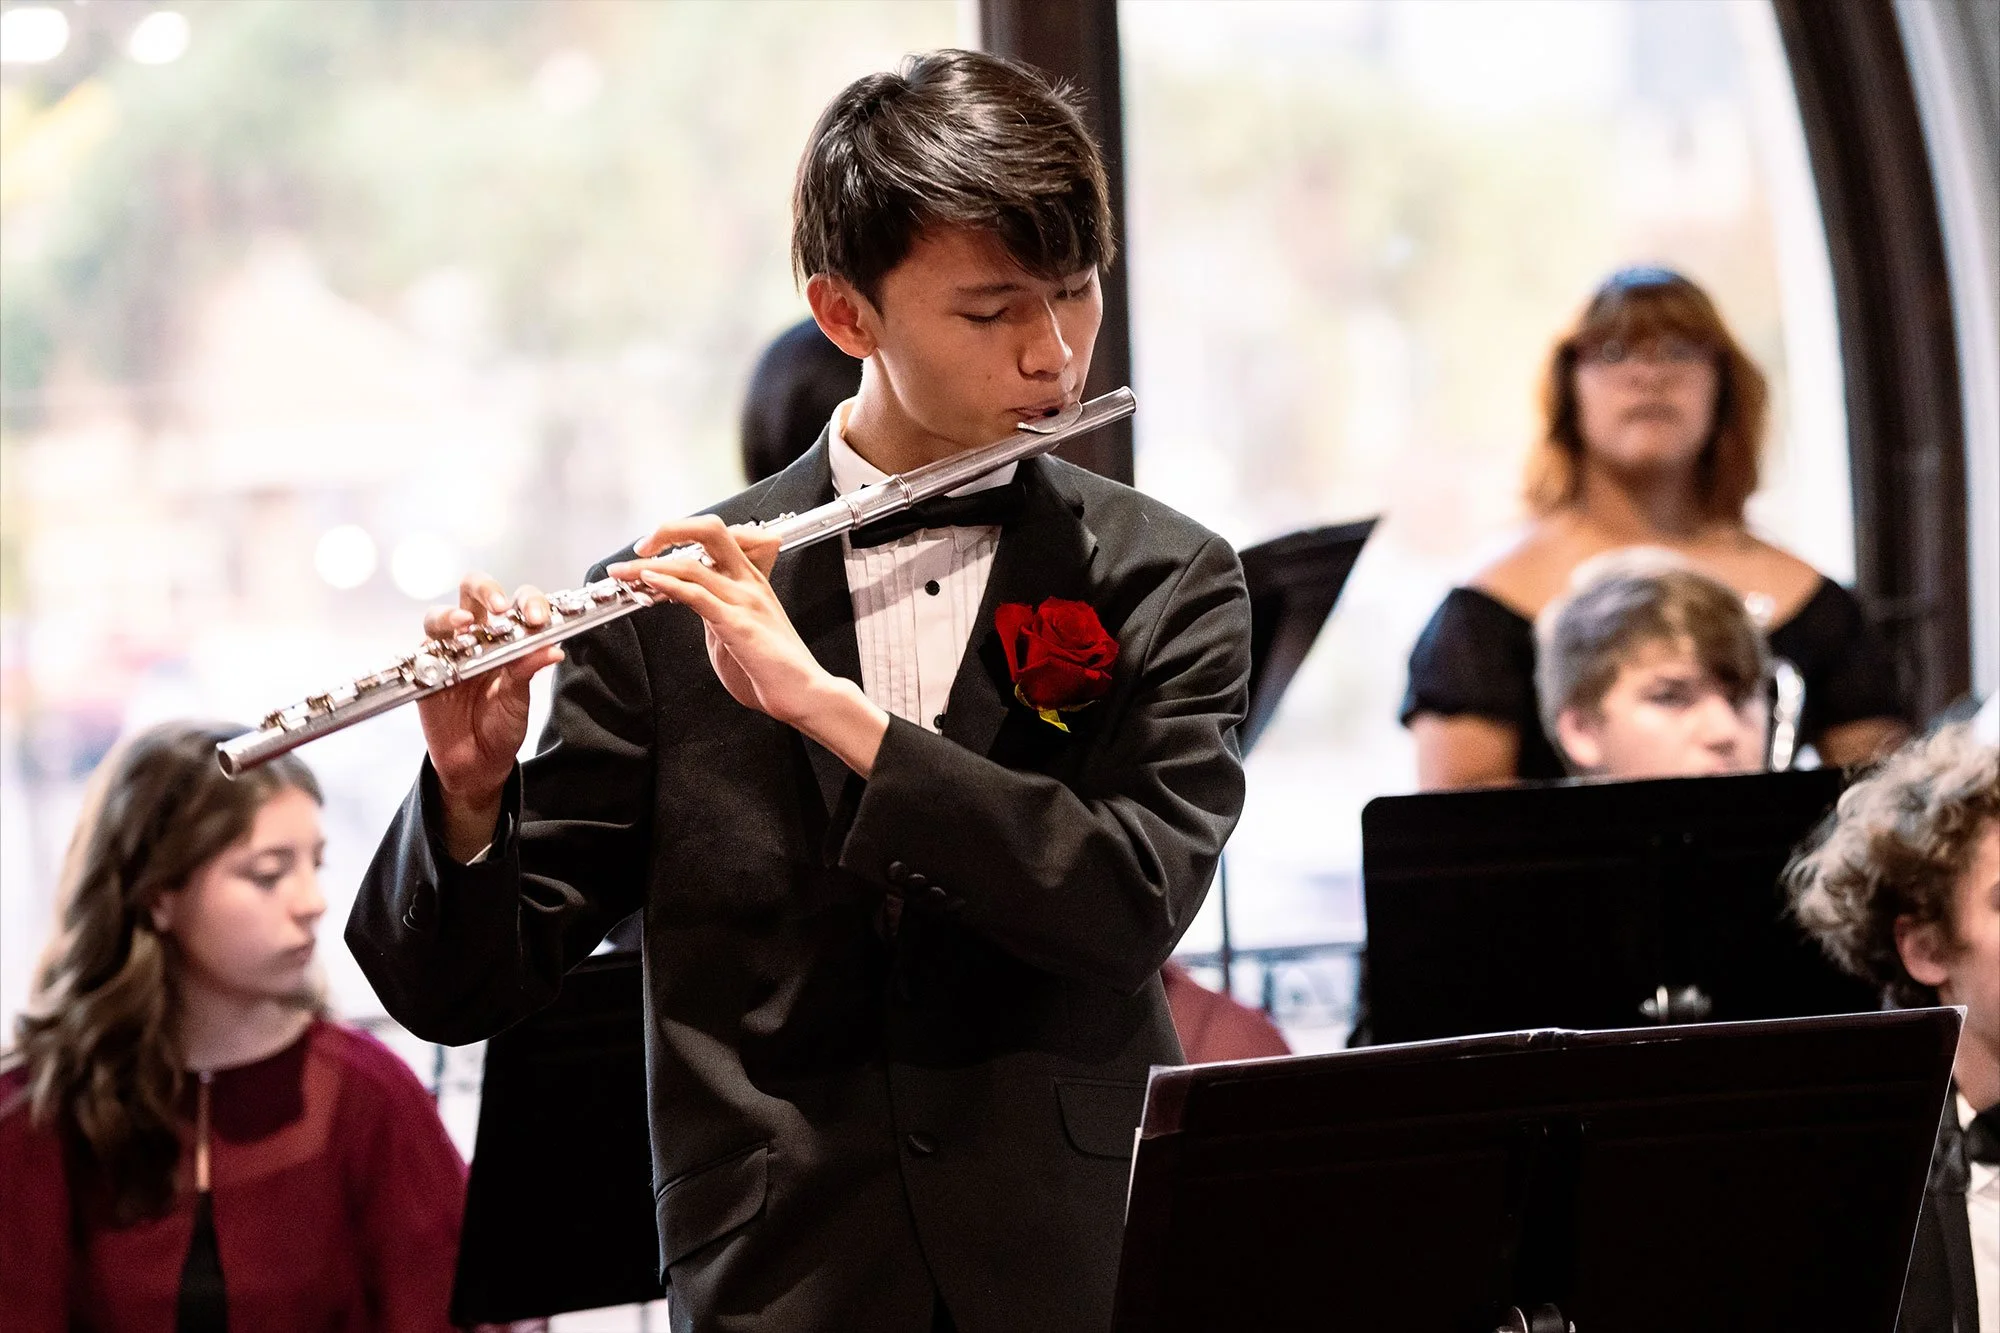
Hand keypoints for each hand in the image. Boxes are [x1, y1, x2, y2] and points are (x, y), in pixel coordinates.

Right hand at [416, 575, 563, 857]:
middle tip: (500, 607)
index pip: (517, 604)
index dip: (528, 602)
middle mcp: (477, 636)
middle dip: (486, 590)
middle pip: (474, 592)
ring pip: (443, 615)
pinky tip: (447, 651)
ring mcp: (449, 650)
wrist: (476, 762)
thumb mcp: (519, 699)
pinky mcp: (426, 669)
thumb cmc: (501, 726)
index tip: (538, 617)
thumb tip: (552, 648)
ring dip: (453, 615)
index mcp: (508, 638)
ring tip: (466, 625)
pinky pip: (424, 649)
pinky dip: (435, 645)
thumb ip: (528, 670)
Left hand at [612, 517, 888, 772]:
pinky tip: (649, 582)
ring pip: (692, 563)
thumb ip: (715, 612)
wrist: (805, 695)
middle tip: (642, 546)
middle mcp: (748, 583)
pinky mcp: (738, 624)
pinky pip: (698, 594)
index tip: (654, 552)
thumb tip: (690, 603)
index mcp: (751, 582)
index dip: (683, 537)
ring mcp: (744, 601)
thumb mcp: (738, 631)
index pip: (719, 537)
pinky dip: (668, 584)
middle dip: (669, 530)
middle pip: (710, 530)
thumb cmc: (773, 672)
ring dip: (649, 565)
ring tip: (624, 573)